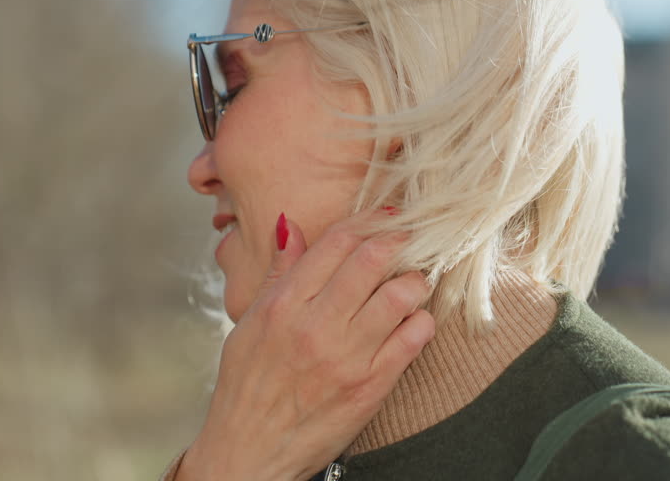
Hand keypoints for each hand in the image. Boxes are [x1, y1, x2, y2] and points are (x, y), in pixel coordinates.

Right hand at [178, 210, 435, 480]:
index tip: (388, 215)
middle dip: (399, 241)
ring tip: (413, 283)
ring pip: (400, 294)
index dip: (369, 219)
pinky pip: (413, 338)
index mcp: (283, 305)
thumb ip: (278, 274)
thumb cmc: (247, 388)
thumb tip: (290, 225)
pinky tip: (414, 320)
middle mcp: (315, 325)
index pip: (337, 241)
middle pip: (373, 259)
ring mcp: (346, 357)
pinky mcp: (371, 386)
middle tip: (409, 241)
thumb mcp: (250, 324)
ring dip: (415, 281)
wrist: (250, 454)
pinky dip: (422, 321)